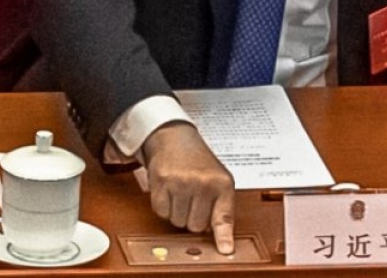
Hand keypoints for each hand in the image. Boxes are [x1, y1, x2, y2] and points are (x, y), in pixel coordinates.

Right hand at [140, 122, 235, 254]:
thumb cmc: (198, 161)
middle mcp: (203, 183)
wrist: (174, 137)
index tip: (226, 250)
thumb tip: (219, 238)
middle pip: (196, 227)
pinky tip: (168, 190)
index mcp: (222, 183)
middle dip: (192, 217)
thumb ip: (220, 207)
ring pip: (177, 222)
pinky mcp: (161, 182)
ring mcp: (181, 183)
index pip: (224, 217)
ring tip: (180, 192)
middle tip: (192, 199)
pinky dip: (163, 206)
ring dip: (177, 212)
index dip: (223, 237)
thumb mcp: (218, 179)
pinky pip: (160, 212)